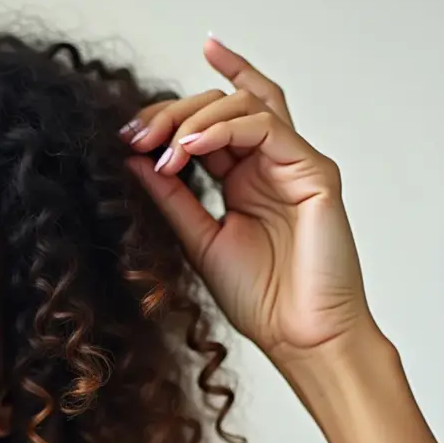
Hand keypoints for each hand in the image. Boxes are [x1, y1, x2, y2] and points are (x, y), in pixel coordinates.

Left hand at [123, 36, 378, 366]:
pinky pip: (268, 128)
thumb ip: (171, 196)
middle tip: (138, 135)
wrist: (298, 338)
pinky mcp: (315, 172)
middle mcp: (271, 164)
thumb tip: (134, 159)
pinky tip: (191, 148)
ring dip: (196, 118)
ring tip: (164, 148)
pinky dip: (225, 130)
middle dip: (176, 112)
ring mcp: (295, 164)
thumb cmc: (259, 298)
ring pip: (247, 104)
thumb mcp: (198, 238)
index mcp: (244, 178)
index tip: (127, 134)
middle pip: (226, 104)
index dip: (169, 117)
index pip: (210, 122)